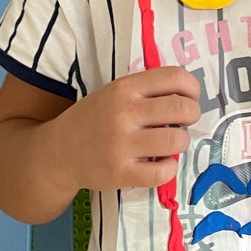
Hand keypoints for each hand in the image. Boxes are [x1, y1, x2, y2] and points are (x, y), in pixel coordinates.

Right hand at [45, 66, 200, 191]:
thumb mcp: (114, 93)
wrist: (58, 152)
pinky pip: (163, 172)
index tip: (191, 96)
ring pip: (176, 140)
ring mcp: (122, 144)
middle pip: (181, 108)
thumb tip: (188, 96)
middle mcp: (124, 113)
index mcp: (125, 88)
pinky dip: (169, 168)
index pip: (174, 77)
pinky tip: (160, 163)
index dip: (192, 87)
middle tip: (184, 121)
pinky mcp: (121, 173)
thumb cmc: (93, 119)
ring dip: (181, 141)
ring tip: (170, 142)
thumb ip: (146, 91)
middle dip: (192, 114)